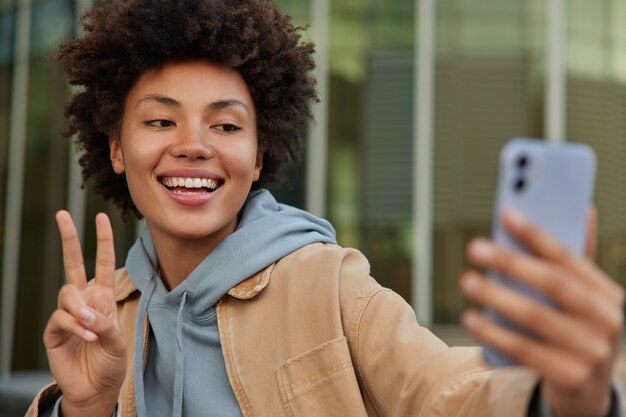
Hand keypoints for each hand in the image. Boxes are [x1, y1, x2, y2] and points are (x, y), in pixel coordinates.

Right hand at [43, 211, 125, 416]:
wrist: (95, 388)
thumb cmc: (111, 362)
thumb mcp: (118, 340)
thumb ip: (105, 324)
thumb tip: (86, 314)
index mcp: (103, 297)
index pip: (103, 263)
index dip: (103, 240)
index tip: (101, 217)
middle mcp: (84, 300)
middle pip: (73, 263)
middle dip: (69, 238)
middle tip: (62, 214)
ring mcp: (67, 314)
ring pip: (66, 294)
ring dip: (80, 309)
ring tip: (92, 328)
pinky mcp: (54, 330)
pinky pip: (61, 319)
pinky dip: (76, 327)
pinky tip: (88, 338)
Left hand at [459, 209, 623, 416]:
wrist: (586, 393)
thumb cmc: (576, 332)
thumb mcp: (581, 300)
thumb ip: (574, 261)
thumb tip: (585, 210)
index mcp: (610, 294)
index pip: (570, 258)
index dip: (538, 235)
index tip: (507, 215)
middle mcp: (609, 321)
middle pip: (554, 284)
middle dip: (512, 262)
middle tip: (475, 247)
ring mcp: (594, 352)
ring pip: (536, 317)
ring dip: (497, 296)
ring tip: (467, 280)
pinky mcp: (573, 377)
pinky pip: (525, 350)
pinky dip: (494, 333)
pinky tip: (470, 318)